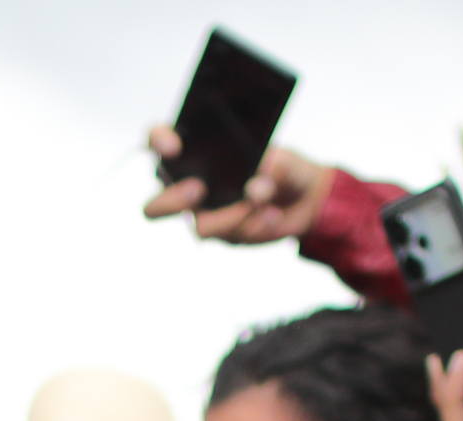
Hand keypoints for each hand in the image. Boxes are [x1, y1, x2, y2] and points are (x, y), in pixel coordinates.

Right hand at [144, 128, 332, 243]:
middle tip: (198, 190)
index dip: (157, 142)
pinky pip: (235, 235)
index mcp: (195, 151)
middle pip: (158, 204)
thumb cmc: (283, 167)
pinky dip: (257, 224)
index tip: (172, 146)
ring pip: (199, 227)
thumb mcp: (284, 157)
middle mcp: (191, 186)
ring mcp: (207, 215)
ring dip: (229, 216)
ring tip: (258, 201)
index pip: (158, 142)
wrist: (305, 198)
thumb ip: (273, 167)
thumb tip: (256, 188)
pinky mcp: (227, 234)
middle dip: (172, 200)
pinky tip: (273, 214)